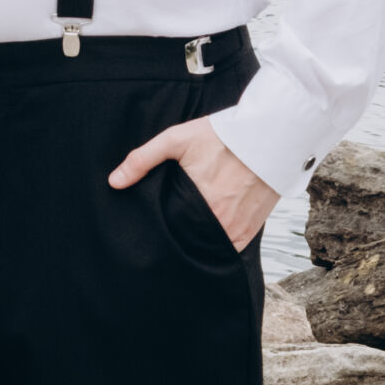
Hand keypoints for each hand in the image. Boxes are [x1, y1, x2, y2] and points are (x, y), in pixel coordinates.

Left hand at [109, 117, 279, 251]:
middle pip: (189, 244)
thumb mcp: (177, 139)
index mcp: (197, 204)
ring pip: (209, 249)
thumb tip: (114, 182)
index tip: (149, 234)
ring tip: (182, 241)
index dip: (158, 235)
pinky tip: (205, 241)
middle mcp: (219, 222)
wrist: (271, 134)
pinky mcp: (252, 229)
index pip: (170, 233)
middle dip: (175, 243)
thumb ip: (142, 159)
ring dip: (197, 247)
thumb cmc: (222, 135)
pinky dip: (218, 248)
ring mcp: (237, 228)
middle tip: (163, 239)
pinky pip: (230, 249)